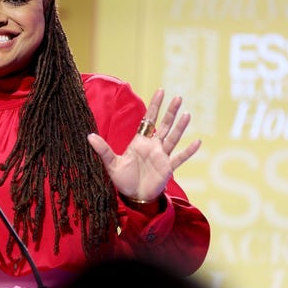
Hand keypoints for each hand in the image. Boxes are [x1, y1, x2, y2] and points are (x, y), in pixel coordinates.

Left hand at [87, 89, 201, 201]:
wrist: (133, 197)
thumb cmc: (123, 179)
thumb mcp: (111, 164)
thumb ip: (103, 150)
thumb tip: (89, 136)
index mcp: (139, 142)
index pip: (148, 120)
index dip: (155, 106)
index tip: (161, 91)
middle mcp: (153, 146)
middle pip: (164, 125)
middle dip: (170, 112)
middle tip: (178, 97)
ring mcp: (162, 156)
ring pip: (173, 138)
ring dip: (180, 127)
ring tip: (187, 113)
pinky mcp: (168, 168)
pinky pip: (179, 158)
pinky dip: (188, 151)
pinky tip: (198, 142)